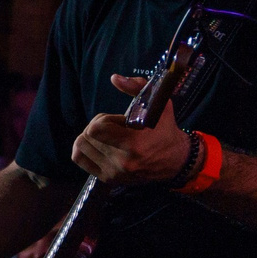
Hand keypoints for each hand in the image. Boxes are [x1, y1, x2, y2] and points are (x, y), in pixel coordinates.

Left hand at [70, 74, 191, 185]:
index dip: (102, 120)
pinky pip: (80, 159)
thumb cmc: (165, 130)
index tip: (117, 120)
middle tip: (112, 127)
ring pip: (81, 146)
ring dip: (91, 137)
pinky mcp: (109, 179)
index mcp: (134, 144)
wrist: (176, 160)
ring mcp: (114, 173)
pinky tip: (97, 144)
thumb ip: (137, 87)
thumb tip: (114, 78)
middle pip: (87, 136)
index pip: (95, 129)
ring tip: (108, 136)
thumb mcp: (158, 105)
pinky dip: (84, 149)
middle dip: (97, 127)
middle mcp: (122, 162)